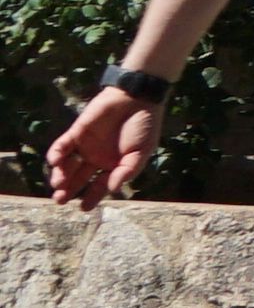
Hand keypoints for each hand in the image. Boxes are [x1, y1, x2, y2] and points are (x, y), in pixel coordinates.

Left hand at [44, 82, 156, 206]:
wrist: (136, 98)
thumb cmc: (144, 126)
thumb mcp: (142, 151)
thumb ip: (128, 170)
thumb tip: (113, 189)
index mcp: (113, 165)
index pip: (99, 185)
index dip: (91, 197)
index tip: (84, 208)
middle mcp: (96, 158)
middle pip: (78, 178)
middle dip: (68, 190)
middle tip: (60, 200)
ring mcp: (85, 146)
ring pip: (68, 165)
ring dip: (61, 175)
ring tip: (58, 184)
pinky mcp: (76, 132)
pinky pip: (62, 146)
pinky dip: (56, 154)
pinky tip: (55, 162)